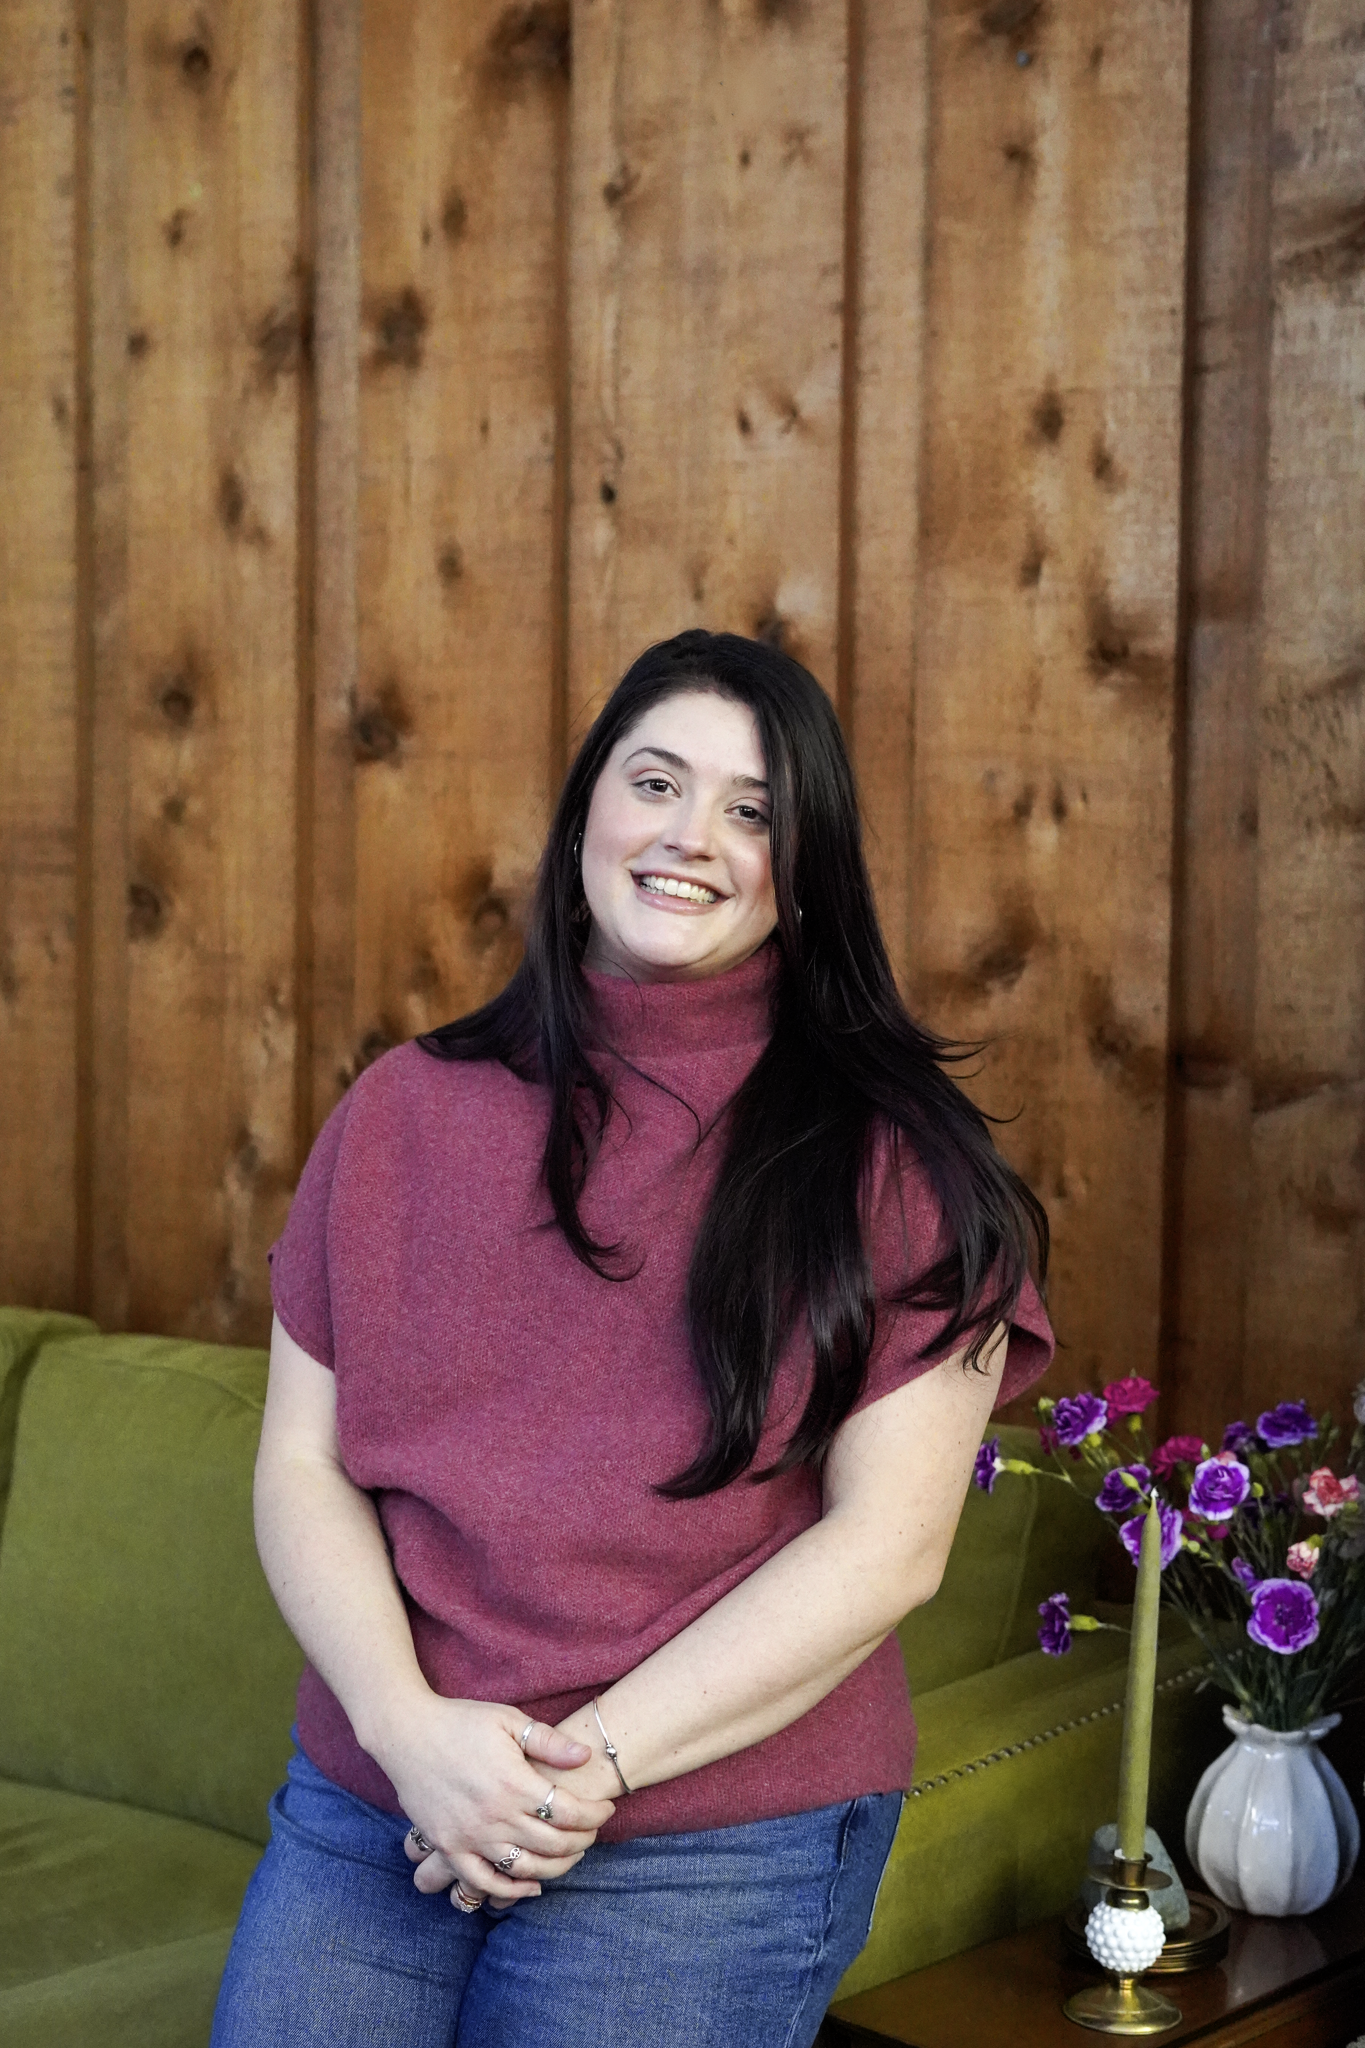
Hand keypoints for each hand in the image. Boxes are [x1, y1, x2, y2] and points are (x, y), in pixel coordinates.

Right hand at [379, 1696, 615, 1907]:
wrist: (405, 1733)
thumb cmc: (460, 1720)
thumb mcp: (508, 1720)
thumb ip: (548, 1742)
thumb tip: (586, 1755)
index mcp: (514, 1782)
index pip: (570, 1812)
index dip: (596, 1815)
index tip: (606, 1809)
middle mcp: (495, 1816)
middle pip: (554, 1844)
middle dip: (583, 1840)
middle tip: (593, 1831)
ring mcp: (470, 1836)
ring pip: (526, 1868)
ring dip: (557, 1867)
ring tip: (571, 1853)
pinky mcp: (449, 1846)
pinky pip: (483, 1881)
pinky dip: (511, 1890)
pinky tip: (532, 1885)